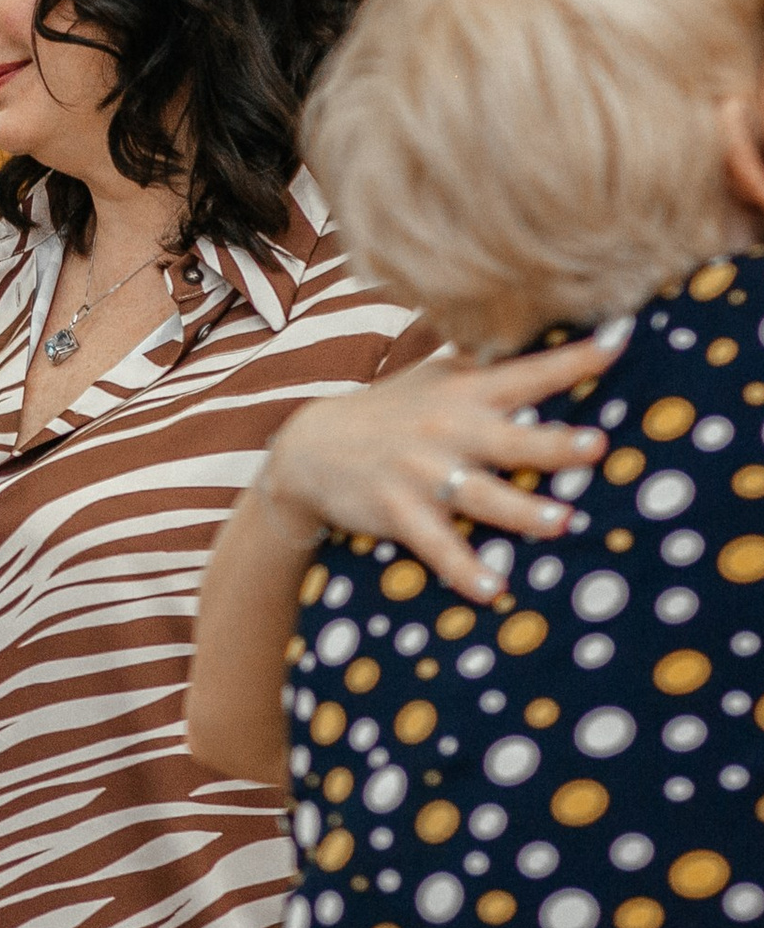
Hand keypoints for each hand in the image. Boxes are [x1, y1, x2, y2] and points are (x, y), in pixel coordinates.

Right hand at [255, 332, 621, 602]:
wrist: (309, 447)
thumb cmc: (389, 411)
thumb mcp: (433, 377)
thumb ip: (487, 365)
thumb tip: (553, 339)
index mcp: (465, 394)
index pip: (526, 374)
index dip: (572, 361)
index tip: (617, 344)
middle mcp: (447, 430)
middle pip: (510, 439)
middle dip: (551, 444)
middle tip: (593, 447)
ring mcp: (421, 473)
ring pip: (481, 495)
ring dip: (522, 511)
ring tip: (561, 522)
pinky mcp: (398, 511)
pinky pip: (436, 544)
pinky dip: (462, 568)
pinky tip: (490, 589)